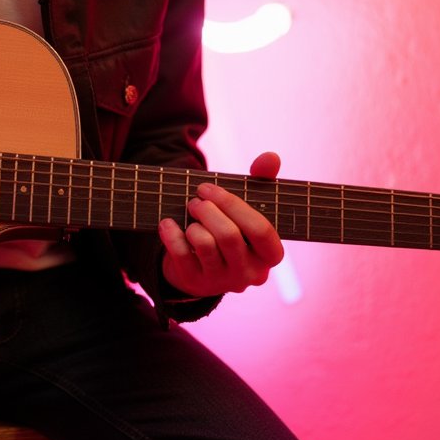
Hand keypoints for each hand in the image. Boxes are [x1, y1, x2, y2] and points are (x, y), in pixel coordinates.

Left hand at [158, 152, 284, 297]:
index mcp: (269, 254)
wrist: (200, 264)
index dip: (233, 204)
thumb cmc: (231, 226)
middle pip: (229, 236)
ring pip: (205, 245)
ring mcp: (223, 281)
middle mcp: (250, 273)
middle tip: (195, 200)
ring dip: (192, 221)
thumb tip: (271, 156)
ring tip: (189, 212)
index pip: (260, 230)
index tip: (208, 188)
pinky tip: (167, 223)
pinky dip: (171, 234)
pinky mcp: (196, 283)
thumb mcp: (246, 206)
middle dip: (207, 210)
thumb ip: (261, 180)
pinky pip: (181, 255)